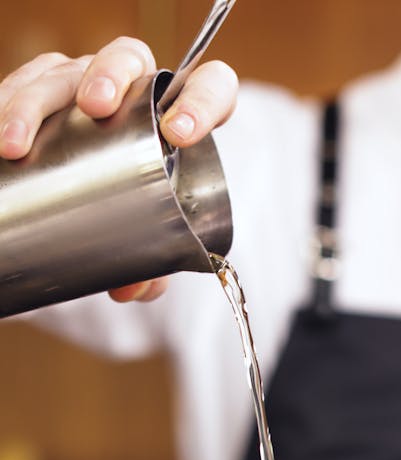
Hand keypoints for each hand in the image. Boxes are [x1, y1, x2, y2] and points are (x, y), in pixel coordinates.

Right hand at [0, 37, 237, 300]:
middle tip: (95, 107)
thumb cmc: (140, 209)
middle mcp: (133, 88)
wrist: (99, 193)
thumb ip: (154, 264)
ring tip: (16, 143)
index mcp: (179, 116)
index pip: (210, 88)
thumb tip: (135, 288)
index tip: (180, 134)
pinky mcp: (44, 89)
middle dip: (109, 75)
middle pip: (127, 58)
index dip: (202, 101)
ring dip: (34, 102)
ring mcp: (85, 82)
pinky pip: (23, 84)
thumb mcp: (151, 235)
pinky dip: (6, 106)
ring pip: (62, 72)